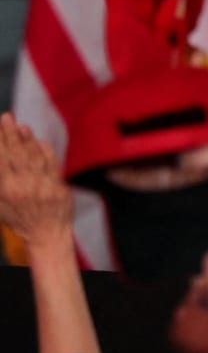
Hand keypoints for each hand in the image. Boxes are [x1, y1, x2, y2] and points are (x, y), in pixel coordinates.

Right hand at [0, 113, 73, 253]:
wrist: (46, 235)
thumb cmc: (20, 220)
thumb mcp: (1, 205)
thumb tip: (1, 160)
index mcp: (7, 190)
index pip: (1, 160)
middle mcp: (23, 186)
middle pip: (16, 154)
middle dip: (10, 134)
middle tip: (6, 117)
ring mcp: (42, 185)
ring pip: (33, 157)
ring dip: (27, 139)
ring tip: (21, 125)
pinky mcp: (58, 186)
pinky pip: (51, 164)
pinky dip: (45, 151)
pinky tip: (40, 141)